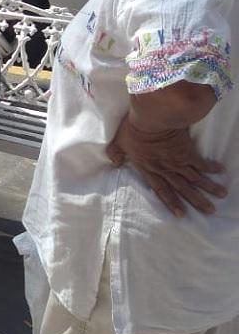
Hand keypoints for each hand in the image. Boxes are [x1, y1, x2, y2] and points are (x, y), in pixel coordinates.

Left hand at [106, 116, 226, 216]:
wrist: (151, 119)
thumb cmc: (133, 130)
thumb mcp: (119, 142)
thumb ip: (116, 153)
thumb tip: (113, 161)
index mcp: (149, 169)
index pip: (161, 190)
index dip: (171, 202)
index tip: (181, 214)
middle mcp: (166, 169)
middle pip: (183, 188)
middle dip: (197, 200)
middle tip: (210, 210)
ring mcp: (178, 162)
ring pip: (196, 178)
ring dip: (209, 188)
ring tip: (221, 195)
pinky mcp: (188, 152)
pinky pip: (202, 163)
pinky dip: (211, 167)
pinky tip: (220, 171)